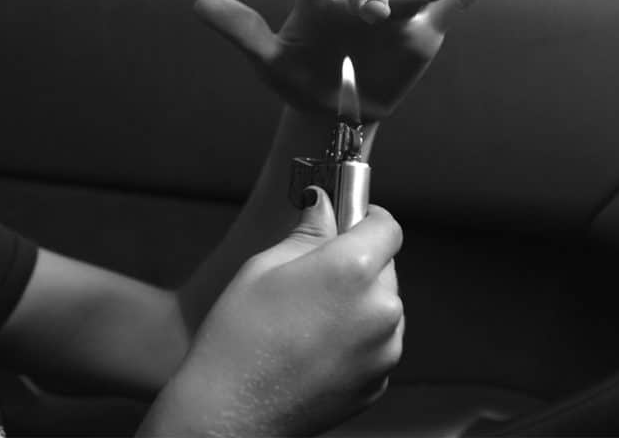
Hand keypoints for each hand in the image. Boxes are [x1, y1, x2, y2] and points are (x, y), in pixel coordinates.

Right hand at [144, 190, 403, 436]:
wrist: (231, 412)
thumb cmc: (239, 341)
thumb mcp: (263, 268)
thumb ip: (307, 234)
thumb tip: (325, 207)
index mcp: (353, 270)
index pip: (387, 227)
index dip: (367, 219)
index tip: (351, 222)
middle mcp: (380, 310)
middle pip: (386, 268)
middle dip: (357, 265)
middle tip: (313, 277)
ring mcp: (384, 351)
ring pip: (382, 308)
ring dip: (359, 304)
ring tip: (308, 320)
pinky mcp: (378, 382)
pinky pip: (376, 345)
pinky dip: (356, 340)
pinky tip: (314, 348)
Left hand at [194, 0, 510, 120]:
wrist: (334, 112)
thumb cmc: (298, 78)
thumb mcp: (267, 62)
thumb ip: (240, 32)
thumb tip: (199, 3)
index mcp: (317, 2)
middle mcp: (358, 2)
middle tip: (372, 10)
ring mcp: (395, 16)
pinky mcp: (425, 35)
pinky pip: (457, 3)